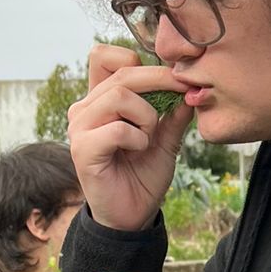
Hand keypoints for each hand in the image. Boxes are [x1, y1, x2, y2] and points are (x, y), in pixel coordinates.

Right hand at [66, 43, 194, 233]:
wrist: (131, 216)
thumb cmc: (143, 176)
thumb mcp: (166, 140)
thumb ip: (174, 113)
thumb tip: (191, 85)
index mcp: (101, 100)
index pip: (104, 56)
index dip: (137, 59)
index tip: (169, 77)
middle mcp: (85, 109)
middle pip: (122, 72)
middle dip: (159, 80)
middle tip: (184, 91)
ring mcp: (79, 128)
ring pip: (119, 96)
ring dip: (146, 115)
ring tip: (149, 136)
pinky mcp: (82, 149)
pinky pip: (118, 129)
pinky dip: (138, 138)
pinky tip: (139, 151)